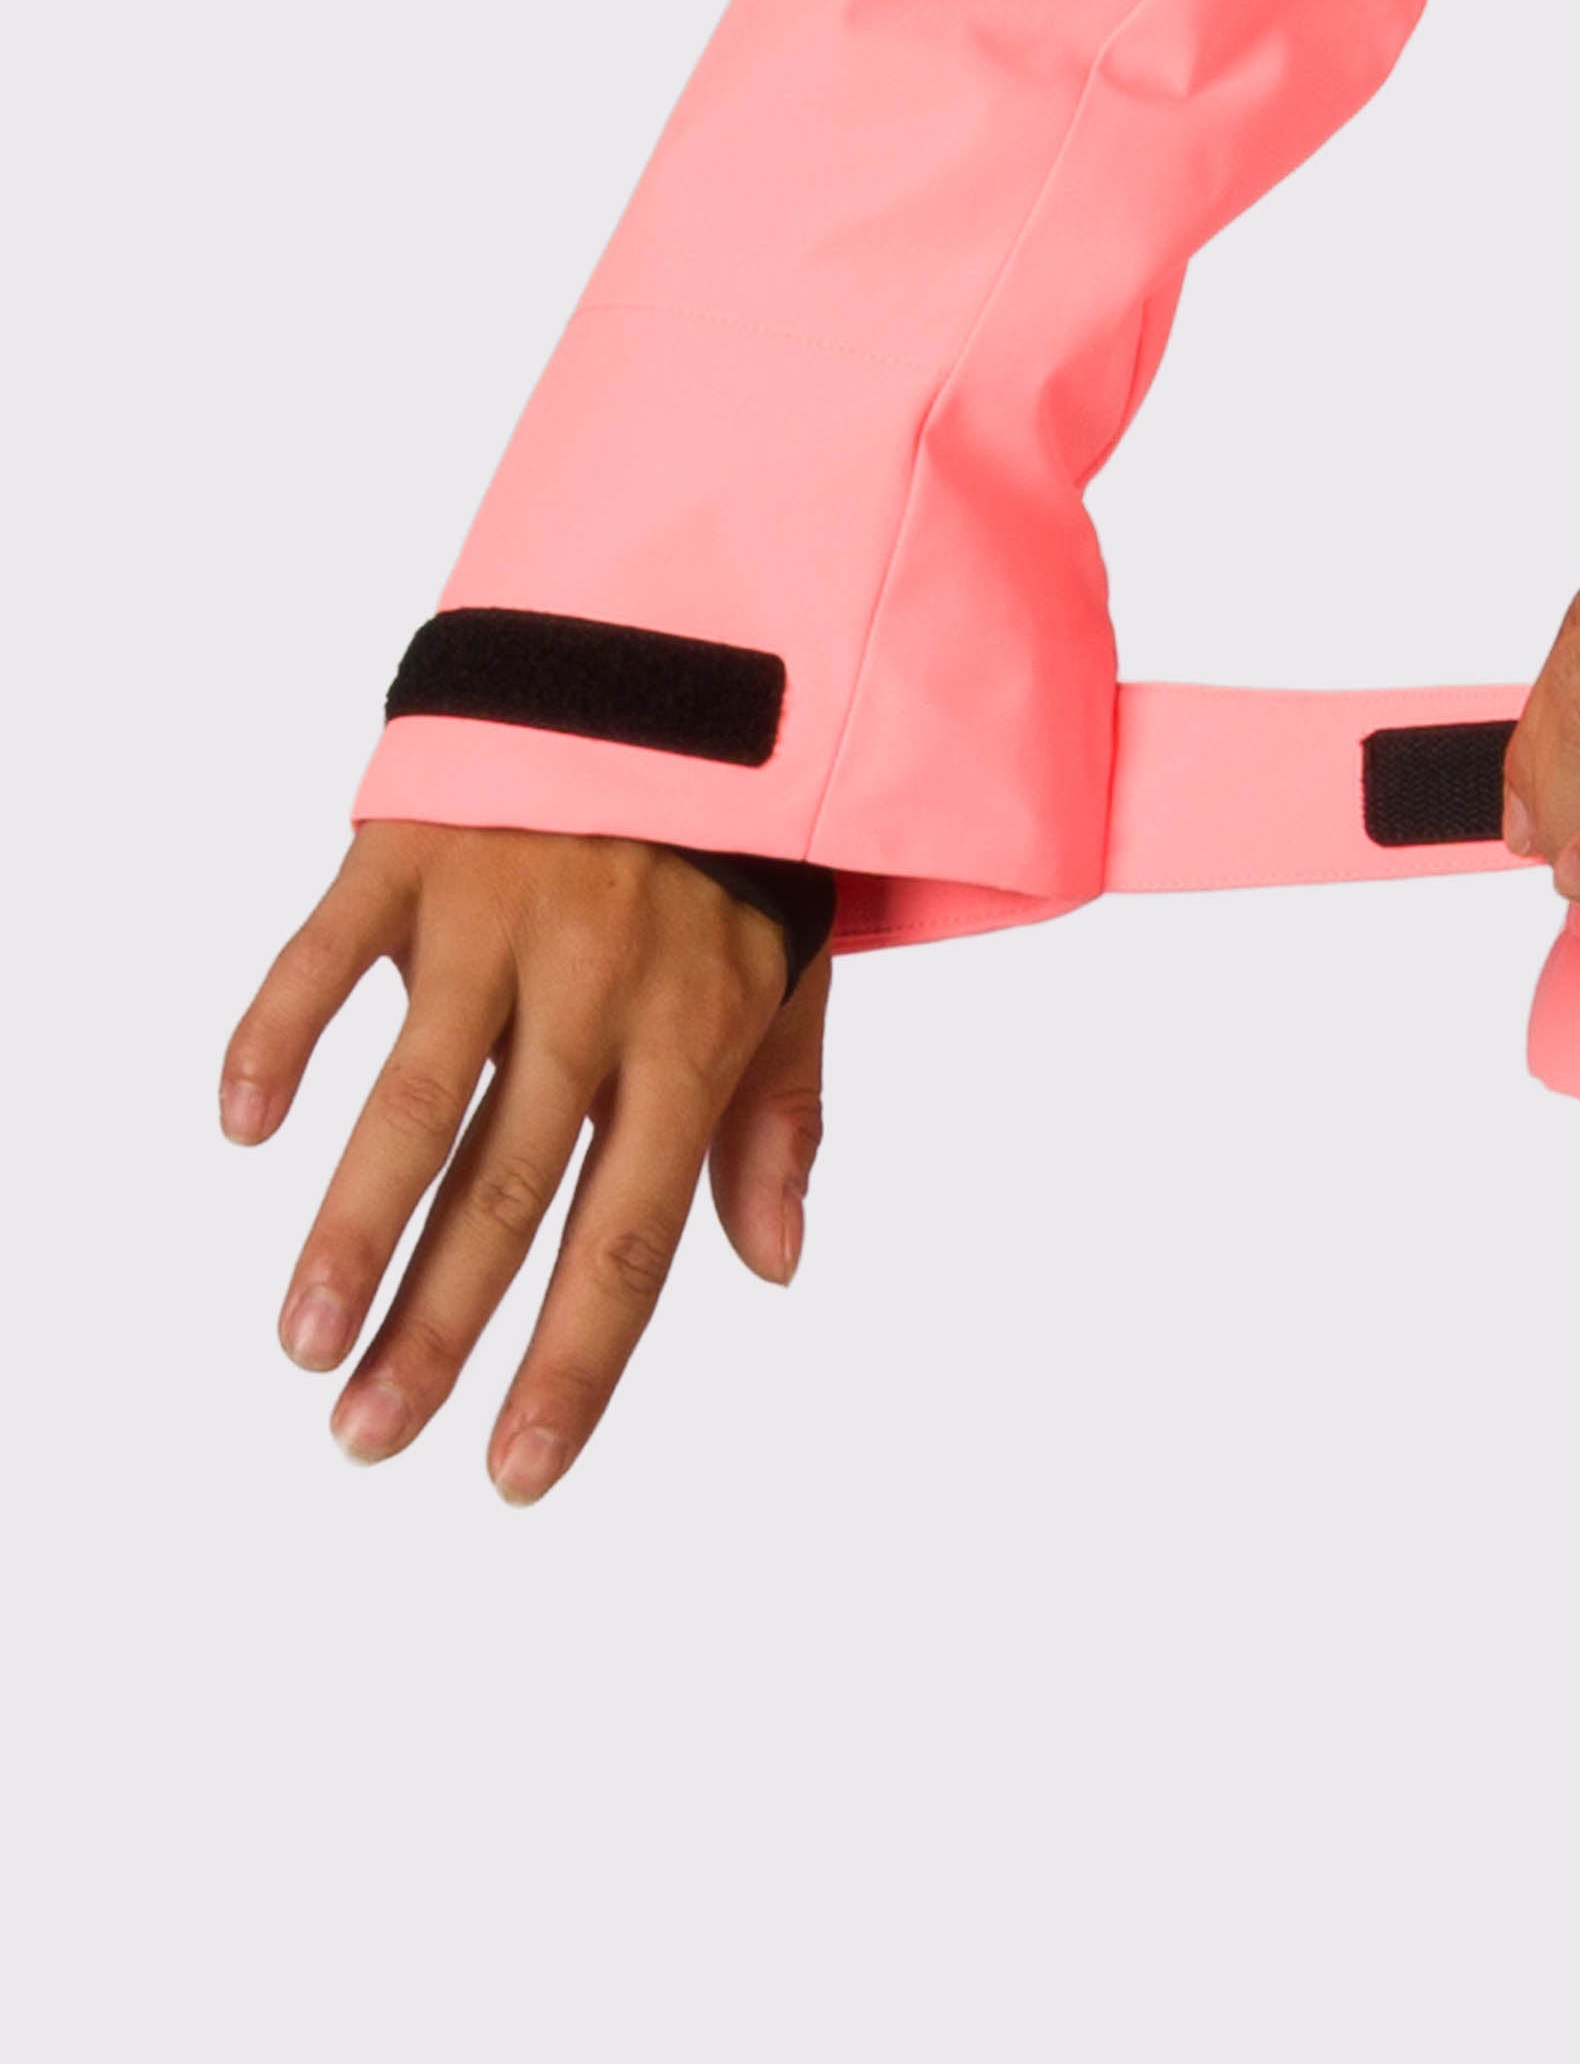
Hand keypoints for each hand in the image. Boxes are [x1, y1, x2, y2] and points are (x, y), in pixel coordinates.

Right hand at [219, 821, 831, 1502]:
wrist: (688, 649)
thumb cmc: (737, 836)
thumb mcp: (793, 972)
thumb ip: (778, 1117)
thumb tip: (775, 1265)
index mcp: (694, 1029)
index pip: (632, 1230)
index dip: (575, 1360)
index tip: (515, 1473)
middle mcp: (597, 980)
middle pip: (511, 1186)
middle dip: (438, 1328)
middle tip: (368, 1439)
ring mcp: (500, 908)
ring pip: (416, 1091)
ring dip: (352, 1223)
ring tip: (305, 1341)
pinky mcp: (417, 841)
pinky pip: (332, 948)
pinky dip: (282, 1031)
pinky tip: (245, 1122)